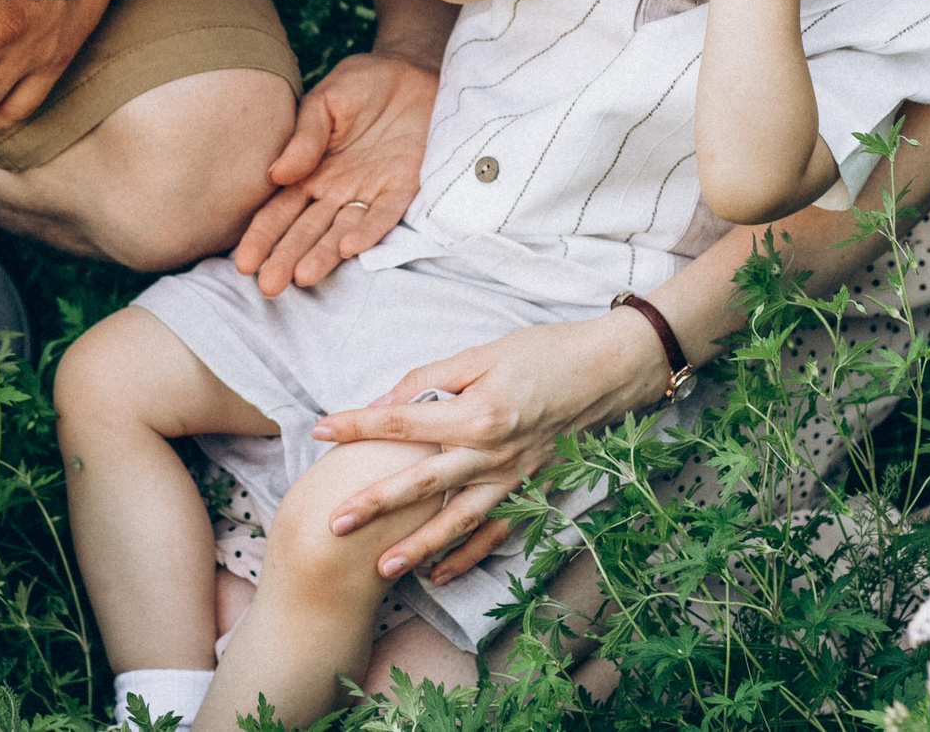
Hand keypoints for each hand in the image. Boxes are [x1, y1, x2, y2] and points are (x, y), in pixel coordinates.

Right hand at [231, 52, 435, 295]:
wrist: (412, 71)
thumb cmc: (362, 85)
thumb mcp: (325, 102)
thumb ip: (304, 137)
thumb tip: (276, 174)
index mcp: (309, 173)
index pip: (278, 211)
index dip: (261, 237)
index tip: (244, 264)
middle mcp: (336, 191)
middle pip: (305, 230)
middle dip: (285, 258)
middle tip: (268, 287)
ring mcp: (369, 192)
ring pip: (340, 231)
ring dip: (322, 255)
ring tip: (302, 277)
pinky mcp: (403, 187)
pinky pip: (385, 214)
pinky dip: (368, 231)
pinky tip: (349, 248)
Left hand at [306, 309, 673, 582]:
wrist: (608, 372)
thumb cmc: (545, 353)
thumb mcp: (483, 353)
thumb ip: (432, 379)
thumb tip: (388, 400)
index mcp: (478, 412)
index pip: (404, 421)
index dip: (359, 425)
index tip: (321, 430)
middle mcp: (493, 453)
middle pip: (422, 484)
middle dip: (375, 505)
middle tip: (334, 524)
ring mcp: (514, 479)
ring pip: (457, 522)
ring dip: (417, 548)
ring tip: (379, 568)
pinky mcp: (531, 492)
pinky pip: (495, 533)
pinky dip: (467, 556)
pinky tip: (438, 575)